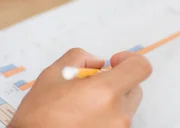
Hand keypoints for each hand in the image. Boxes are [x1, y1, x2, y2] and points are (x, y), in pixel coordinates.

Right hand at [9, 48, 152, 127]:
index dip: (129, 59)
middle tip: (89, 86)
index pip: (140, 68)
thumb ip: (79, 58)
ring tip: (81, 106)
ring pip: (124, 108)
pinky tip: (82, 119)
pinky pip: (116, 124)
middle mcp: (118, 115)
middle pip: (134, 88)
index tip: (114, 62)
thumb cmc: (38, 118)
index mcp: (105, 92)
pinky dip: (105, 118)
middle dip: (116, 82)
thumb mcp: (52, 75)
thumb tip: (97, 62)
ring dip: (109, 102)